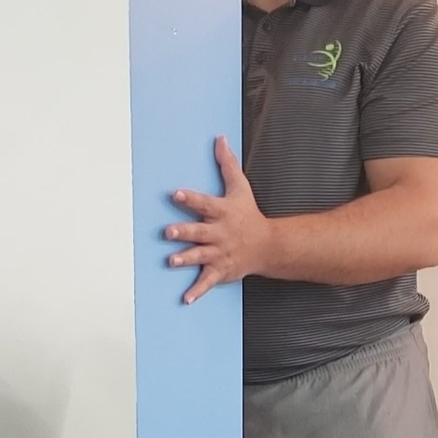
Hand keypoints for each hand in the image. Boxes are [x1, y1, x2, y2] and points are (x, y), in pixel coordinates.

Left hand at [166, 136, 270, 303]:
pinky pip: (208, 281)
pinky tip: (185, 298)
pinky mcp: (221, 270)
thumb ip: (227, 164)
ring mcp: (220, 253)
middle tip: (168, 231)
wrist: (268, 246)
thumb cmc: (249, 214)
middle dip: (185, 232)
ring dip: (187, 258)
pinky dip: (197, 291)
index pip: (205, 203)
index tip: (176, 194)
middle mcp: (220, 233)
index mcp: (223, 212)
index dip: (190, 198)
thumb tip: (219, 139)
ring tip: (172, 260)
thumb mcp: (240, 188)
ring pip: (201, 256)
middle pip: (200, 232)